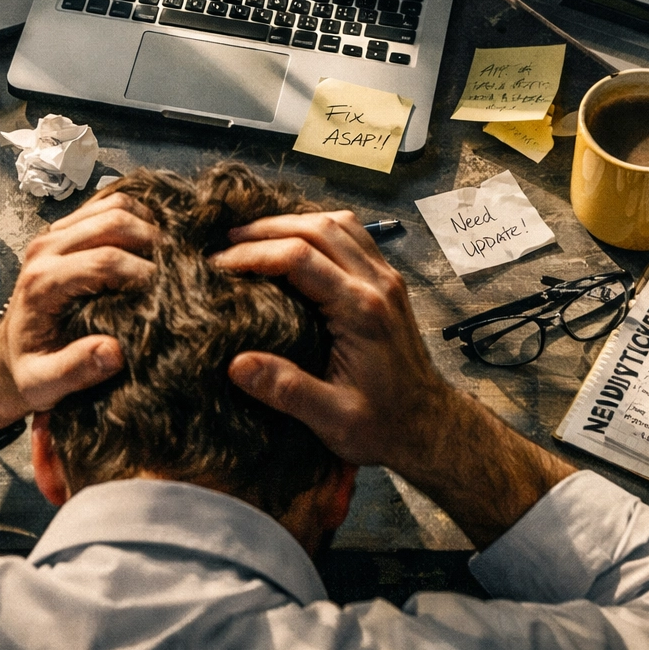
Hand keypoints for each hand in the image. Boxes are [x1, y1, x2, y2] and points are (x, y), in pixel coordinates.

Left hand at [0, 191, 158, 487]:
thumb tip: (113, 352)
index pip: (104, 260)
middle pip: (113, 221)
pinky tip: (153, 240)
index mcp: (42, 283)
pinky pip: (106, 204)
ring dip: (147, 223)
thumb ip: (75, 371)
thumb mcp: (44, 384)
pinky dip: (136, 214)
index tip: (170, 293)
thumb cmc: (28, 370)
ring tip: (170, 253)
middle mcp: (46, 249)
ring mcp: (54, 234)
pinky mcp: (64, 230)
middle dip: (153, 241)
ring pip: (113, 205)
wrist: (6, 355)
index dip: (143, 272)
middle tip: (180, 269)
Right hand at [211, 211, 447, 472]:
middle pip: (317, 228)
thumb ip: (286, 390)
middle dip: (267, 229)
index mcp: (361, 311)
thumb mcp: (332, 419)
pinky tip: (296, 242)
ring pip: (338, 224)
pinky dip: (319, 228)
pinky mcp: (388, 283)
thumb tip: (236, 364)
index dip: (254, 254)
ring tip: (255, 237)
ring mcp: (387, 279)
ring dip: (294, 222)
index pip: (299, 257)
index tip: (218, 265)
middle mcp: (377, 284)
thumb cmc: (383, 425)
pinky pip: (353, 236)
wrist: (430, 427)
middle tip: (227, 242)